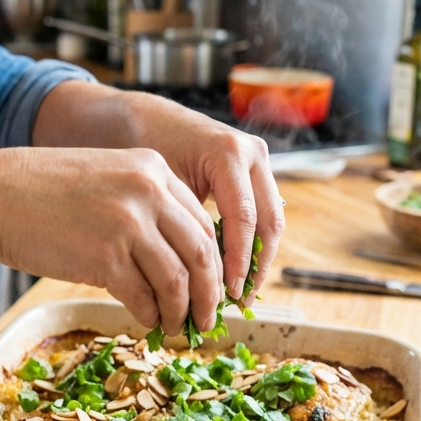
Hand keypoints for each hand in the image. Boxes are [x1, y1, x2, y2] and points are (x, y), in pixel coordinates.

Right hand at [33, 83, 284, 305]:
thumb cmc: (42, 192)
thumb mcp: (106, 180)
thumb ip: (144, 208)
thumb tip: (178, 262)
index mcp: (153, 169)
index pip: (203, 223)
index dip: (214, 263)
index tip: (213, 287)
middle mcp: (148, 192)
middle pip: (203, 253)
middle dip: (210, 294)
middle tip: (207, 319)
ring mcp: (128, 224)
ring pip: (179, 280)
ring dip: (182, 312)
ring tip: (176, 327)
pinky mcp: (105, 256)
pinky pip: (143, 296)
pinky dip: (150, 315)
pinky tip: (146, 321)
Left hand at [135, 101, 284, 300]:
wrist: (148, 120)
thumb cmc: (148, 150)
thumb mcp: (165, 186)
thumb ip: (187, 224)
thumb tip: (199, 280)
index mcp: (228, 153)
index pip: (244, 218)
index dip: (239, 261)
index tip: (230, 294)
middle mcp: (252, 153)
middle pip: (269, 221)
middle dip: (257, 265)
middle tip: (241, 300)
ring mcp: (259, 159)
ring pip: (272, 219)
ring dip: (259, 257)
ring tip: (243, 291)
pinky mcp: (256, 170)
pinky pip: (263, 212)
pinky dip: (253, 242)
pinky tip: (239, 269)